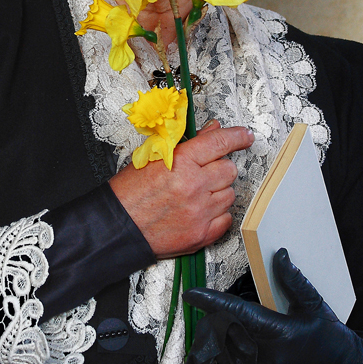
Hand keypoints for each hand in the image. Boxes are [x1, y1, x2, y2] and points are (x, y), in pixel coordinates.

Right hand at [110, 121, 252, 258]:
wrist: (117, 227)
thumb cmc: (130, 192)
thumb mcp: (154, 158)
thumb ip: (189, 142)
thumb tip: (214, 129)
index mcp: (181, 162)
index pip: (221, 143)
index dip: (237, 137)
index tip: (245, 136)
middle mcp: (194, 186)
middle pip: (230, 170)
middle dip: (219, 169)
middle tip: (203, 173)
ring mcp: (200, 212)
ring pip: (230, 194)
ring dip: (218, 192)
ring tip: (197, 195)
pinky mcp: (202, 234)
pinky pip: (226, 219)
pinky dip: (217, 215)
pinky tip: (200, 211)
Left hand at [183, 249, 362, 363]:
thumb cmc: (330, 340)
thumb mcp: (315, 306)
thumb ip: (293, 281)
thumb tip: (278, 255)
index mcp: (278, 333)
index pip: (237, 313)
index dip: (211, 302)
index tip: (191, 294)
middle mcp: (264, 357)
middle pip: (223, 332)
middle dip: (215, 318)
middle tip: (217, 310)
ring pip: (224, 350)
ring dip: (225, 336)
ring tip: (242, 329)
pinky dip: (237, 355)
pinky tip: (256, 349)